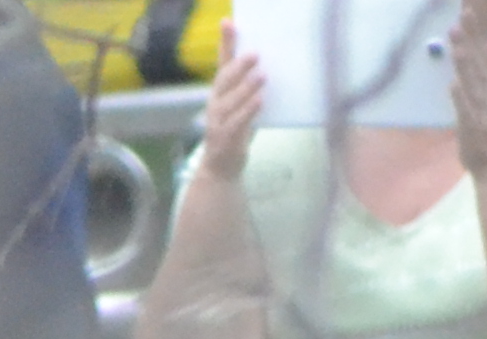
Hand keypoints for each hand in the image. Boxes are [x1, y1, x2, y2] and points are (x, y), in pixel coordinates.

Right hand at [200, 48, 266, 167]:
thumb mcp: (241, 105)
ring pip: (230, 102)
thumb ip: (250, 86)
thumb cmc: (235, 131)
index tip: (227, 23)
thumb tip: (271, 63)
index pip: (222, 63)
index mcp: (220, 92)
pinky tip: (259, 101)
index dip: (225, 43)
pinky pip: (236, 123)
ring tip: (261, 76)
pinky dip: (248, 111)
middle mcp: (215, 104)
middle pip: (224, 81)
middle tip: (255, 54)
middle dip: (238, 67)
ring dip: (245, 88)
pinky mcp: (225, 139)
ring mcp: (218, 122)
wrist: (220, 168)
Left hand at [447, 0, 486, 161]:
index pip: (481, 53)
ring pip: (472, 81)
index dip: (474, 32)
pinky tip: (454, 84)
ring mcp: (481, 109)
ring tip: (457, 40)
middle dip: (471, 37)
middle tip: (465, 13)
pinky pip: (466, 111)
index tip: (467, 9)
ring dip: (465, 60)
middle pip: (477, 60)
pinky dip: (460, 98)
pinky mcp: (473, 127)